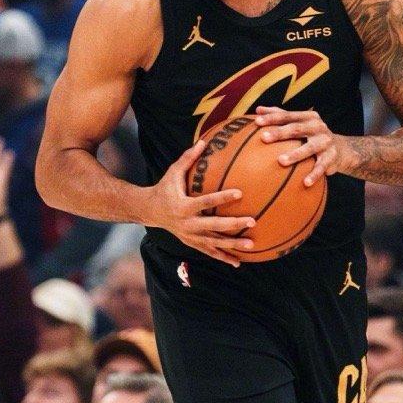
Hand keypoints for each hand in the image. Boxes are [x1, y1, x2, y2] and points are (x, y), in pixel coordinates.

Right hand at [142, 139, 256, 266]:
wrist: (150, 211)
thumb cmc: (165, 188)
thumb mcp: (173, 172)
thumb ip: (188, 158)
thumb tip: (204, 141)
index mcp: (183, 206)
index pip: (206, 202)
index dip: (222, 198)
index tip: (240, 193)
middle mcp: (187, 224)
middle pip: (214, 226)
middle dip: (233, 224)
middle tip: (252, 221)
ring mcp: (190, 236)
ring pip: (214, 243)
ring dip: (233, 245)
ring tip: (252, 245)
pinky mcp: (191, 243)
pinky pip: (209, 252)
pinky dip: (223, 257)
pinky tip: (238, 262)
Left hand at [255, 105, 339, 188]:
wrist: (341, 149)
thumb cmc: (312, 135)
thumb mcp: (300, 123)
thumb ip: (281, 115)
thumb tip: (258, 110)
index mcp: (308, 117)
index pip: (288, 116)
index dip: (272, 117)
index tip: (257, 121)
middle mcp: (317, 127)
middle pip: (296, 129)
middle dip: (280, 133)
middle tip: (264, 138)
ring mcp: (325, 142)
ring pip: (309, 148)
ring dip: (295, 155)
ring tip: (281, 161)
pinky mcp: (331, 157)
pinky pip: (321, 167)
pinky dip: (314, 175)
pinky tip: (305, 182)